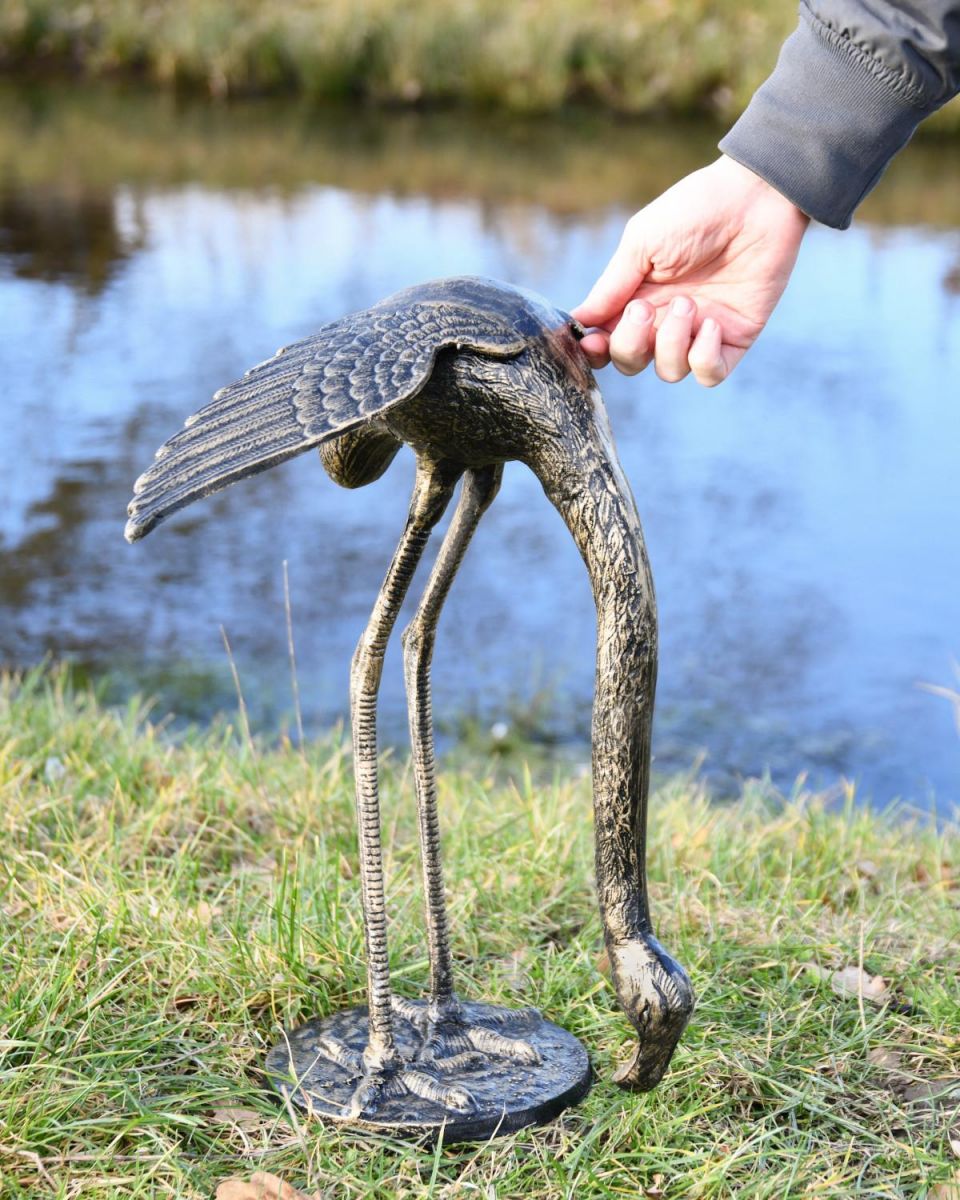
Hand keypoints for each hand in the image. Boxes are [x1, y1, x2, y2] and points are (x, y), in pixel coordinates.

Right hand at [571, 155, 809, 385]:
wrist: (756, 199)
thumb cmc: (695, 210)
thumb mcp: (642, 243)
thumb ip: (611, 287)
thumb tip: (579, 321)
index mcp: (636, 297)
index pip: (607, 343)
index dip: (596, 352)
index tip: (593, 341)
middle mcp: (664, 320)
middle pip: (631, 362)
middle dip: (631, 344)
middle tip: (645, 309)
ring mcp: (699, 331)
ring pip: (669, 372)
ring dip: (671, 343)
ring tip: (689, 304)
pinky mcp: (734, 337)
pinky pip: (709, 375)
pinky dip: (704, 357)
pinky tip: (712, 323)